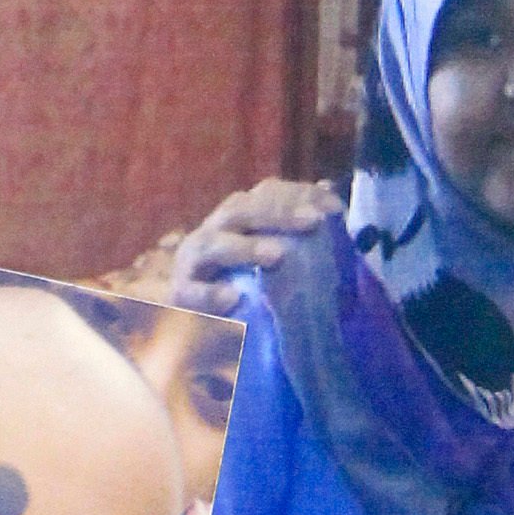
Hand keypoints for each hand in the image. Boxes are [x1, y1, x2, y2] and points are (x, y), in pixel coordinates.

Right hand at [164, 180, 340, 312]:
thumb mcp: (274, 256)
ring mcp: (192, 260)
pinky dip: (210, 294)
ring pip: (214, 244)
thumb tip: (329, 190)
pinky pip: (191, 291)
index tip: (334, 207)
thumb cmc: (245, 284)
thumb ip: (297, 228)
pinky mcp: (180, 293)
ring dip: (245, 247)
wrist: (197, 324)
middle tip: (313, 221)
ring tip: (278, 255)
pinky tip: (232, 297)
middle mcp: (214, 231)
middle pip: (241, 210)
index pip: (266, 194)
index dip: (299, 194)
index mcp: (238, 218)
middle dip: (277, 212)